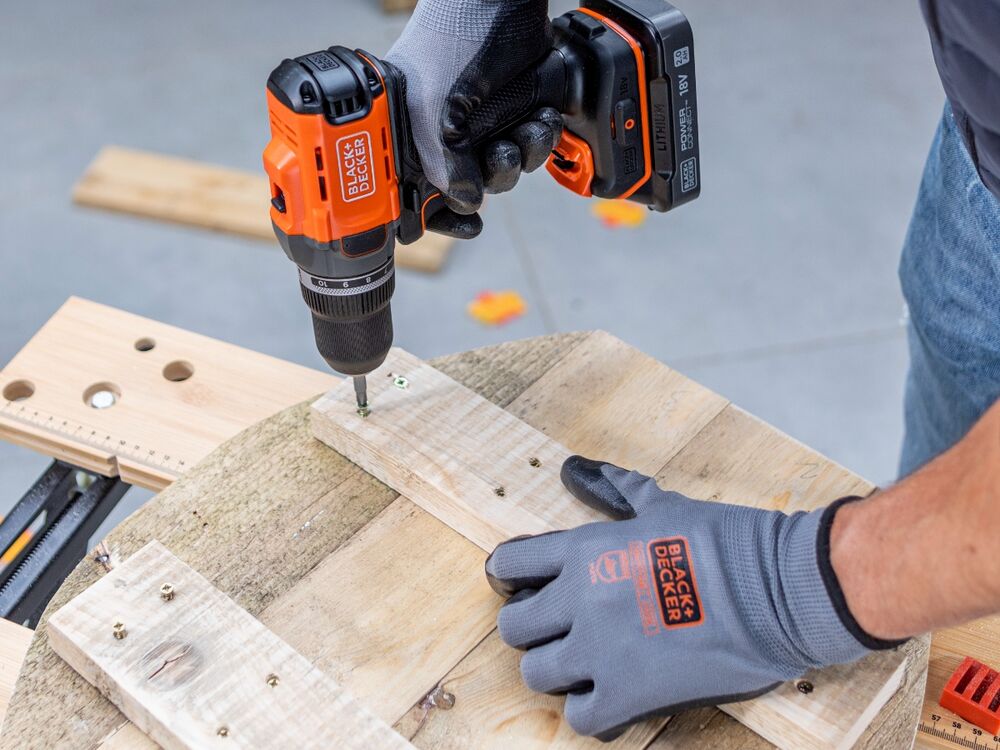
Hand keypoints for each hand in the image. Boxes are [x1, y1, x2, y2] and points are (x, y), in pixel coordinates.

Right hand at [386, 0, 561, 235]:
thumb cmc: (451, 38)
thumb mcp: (434, 109)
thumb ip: (445, 165)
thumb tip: (466, 202)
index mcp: (412, 136)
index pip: (418, 194)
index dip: (439, 216)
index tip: (465, 224)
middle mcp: (446, 135)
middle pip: (470, 188)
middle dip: (493, 177)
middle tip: (499, 153)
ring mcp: (483, 124)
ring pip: (505, 171)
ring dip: (522, 158)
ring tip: (526, 128)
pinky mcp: (516, 112)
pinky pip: (530, 148)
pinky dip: (540, 140)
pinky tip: (540, 117)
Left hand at [485, 456, 901, 739]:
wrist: (776, 588)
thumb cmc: (724, 540)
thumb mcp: (662, 505)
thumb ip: (615, 488)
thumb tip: (578, 467)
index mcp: (583, 550)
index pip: (508, 564)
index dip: (509, 577)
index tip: (521, 585)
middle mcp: (579, 600)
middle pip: (512, 628)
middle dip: (529, 630)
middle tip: (558, 630)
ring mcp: (600, 650)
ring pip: (536, 675)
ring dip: (557, 672)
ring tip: (585, 665)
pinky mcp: (629, 693)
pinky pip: (580, 718)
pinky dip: (591, 711)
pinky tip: (612, 696)